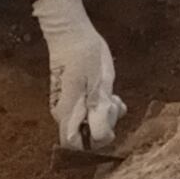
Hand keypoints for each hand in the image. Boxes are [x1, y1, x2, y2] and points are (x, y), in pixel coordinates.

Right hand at [31, 0, 123, 155]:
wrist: (72, 33)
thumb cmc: (83, 54)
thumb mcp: (97, 82)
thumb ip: (98, 110)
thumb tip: (100, 136)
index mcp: (67, 112)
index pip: (74, 145)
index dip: (93, 142)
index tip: (107, 124)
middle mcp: (66, 114)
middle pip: (87, 136)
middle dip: (105, 125)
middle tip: (112, 103)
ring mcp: (72, 106)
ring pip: (93, 124)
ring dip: (108, 116)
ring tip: (113, 96)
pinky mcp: (79, 98)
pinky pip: (94, 112)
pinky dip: (107, 108)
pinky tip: (112, 95)